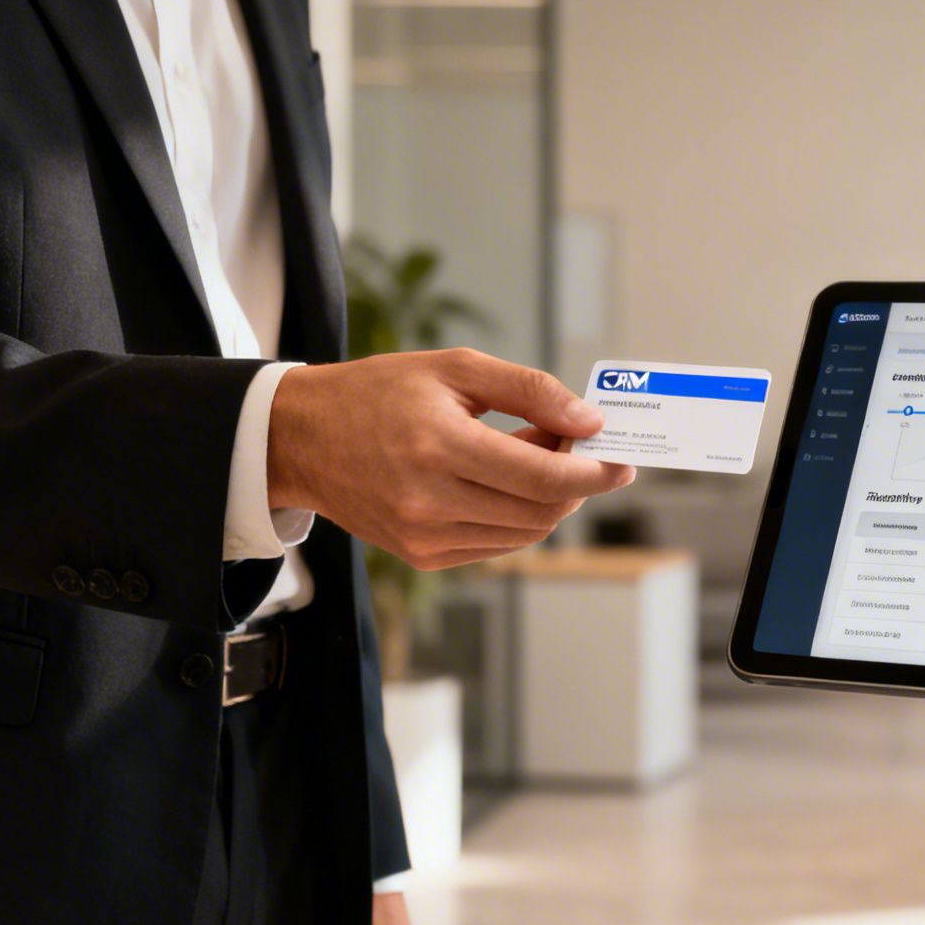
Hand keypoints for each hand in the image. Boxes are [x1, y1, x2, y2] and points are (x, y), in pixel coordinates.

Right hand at [268, 348, 635, 568]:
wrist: (301, 437)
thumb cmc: (379, 393)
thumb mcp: (455, 369)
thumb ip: (531, 391)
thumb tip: (590, 422)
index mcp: (439, 445)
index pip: (542, 478)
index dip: (594, 474)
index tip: (622, 462)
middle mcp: (430, 499)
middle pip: (541, 512)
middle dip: (574, 483)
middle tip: (572, 446)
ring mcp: (423, 534)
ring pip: (524, 533)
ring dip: (547, 500)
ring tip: (530, 456)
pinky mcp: (420, 554)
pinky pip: (495, 544)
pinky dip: (516, 517)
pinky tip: (501, 482)